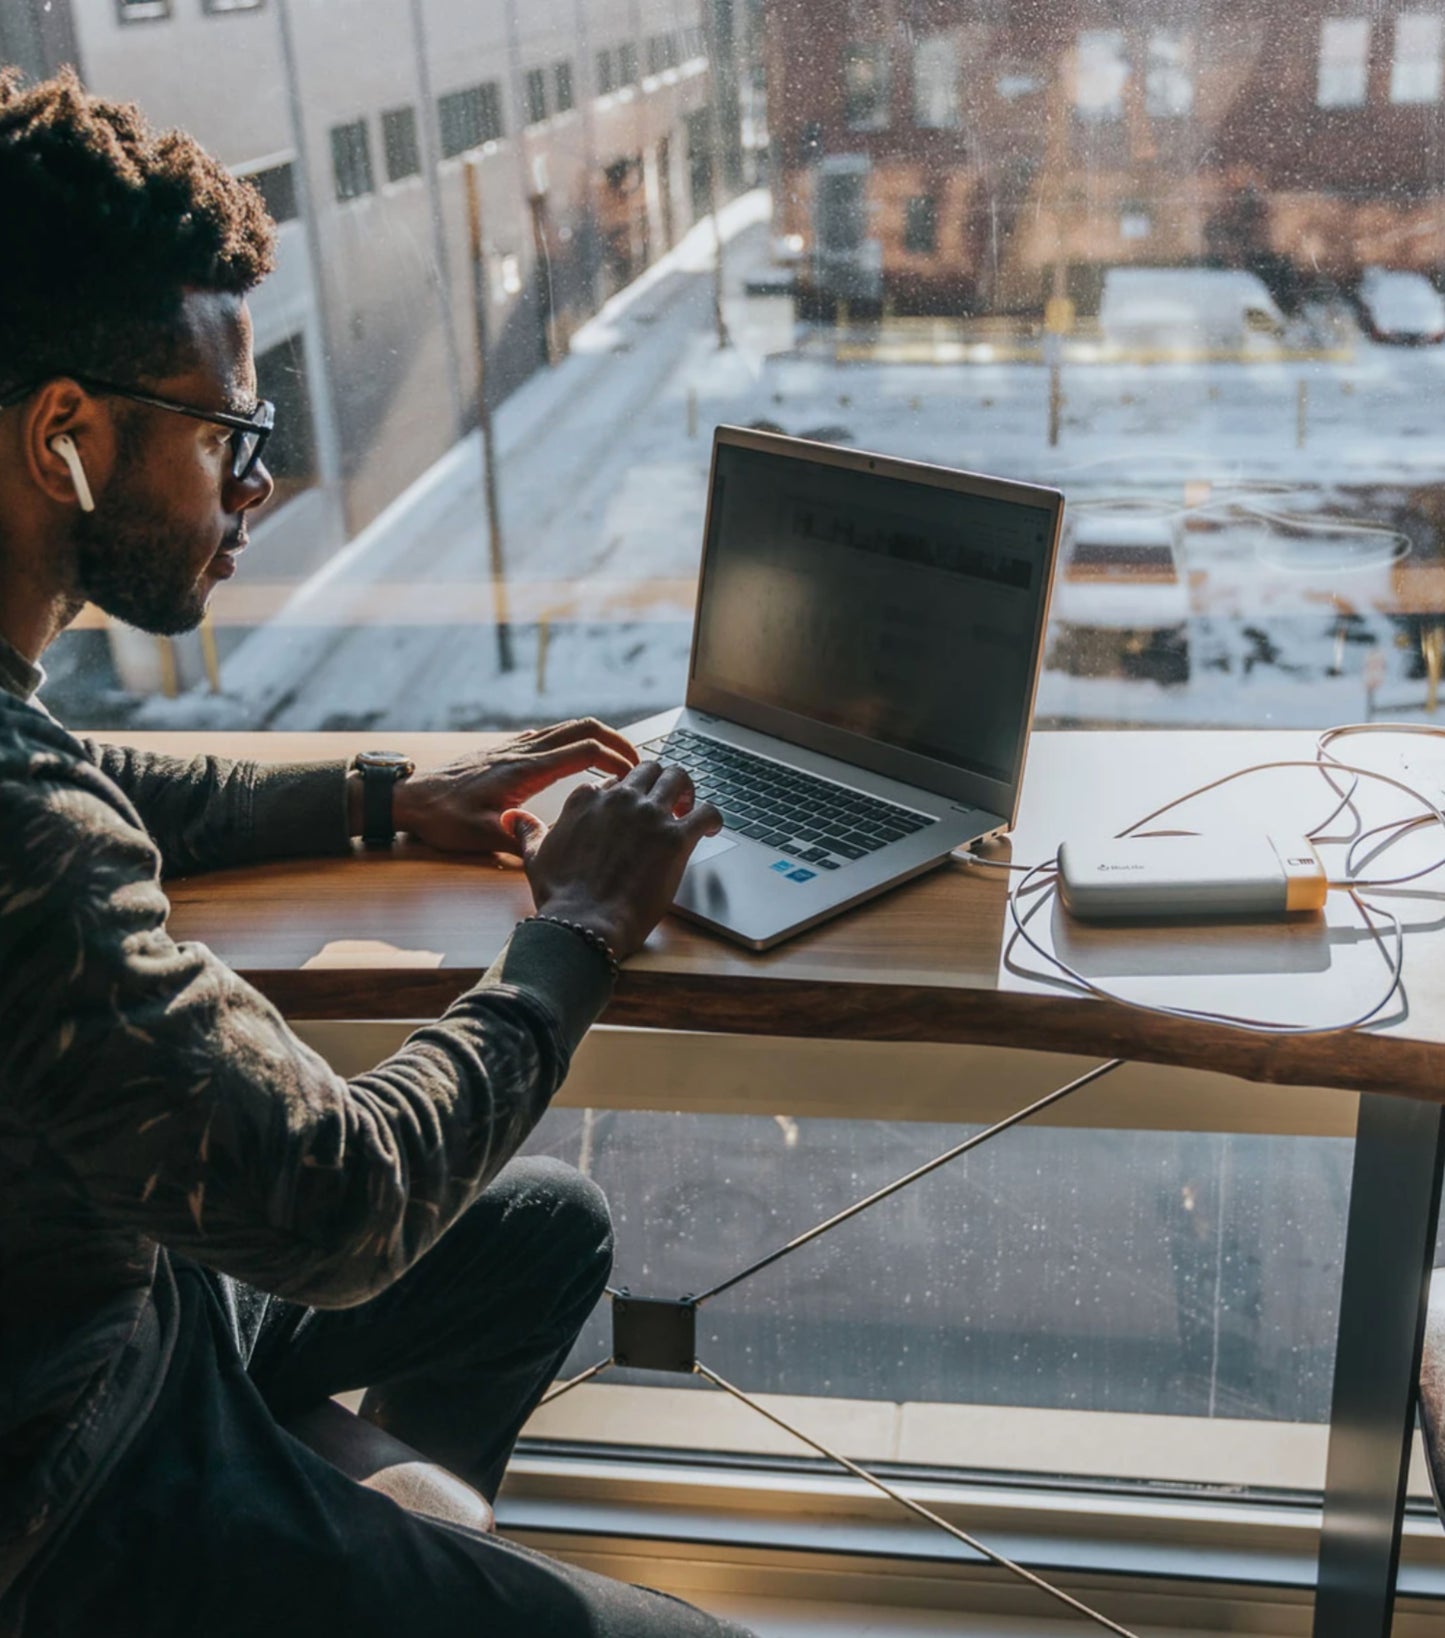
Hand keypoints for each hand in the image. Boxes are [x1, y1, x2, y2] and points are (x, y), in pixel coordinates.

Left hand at [388, 719, 637, 853]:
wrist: (410, 799)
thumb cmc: (443, 819)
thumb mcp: (482, 837)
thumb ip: (521, 842)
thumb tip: (556, 855)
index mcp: (525, 770)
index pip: (584, 749)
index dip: (616, 759)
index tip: (634, 776)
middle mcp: (524, 751)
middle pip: (583, 727)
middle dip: (617, 740)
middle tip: (638, 763)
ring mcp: (515, 747)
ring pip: (568, 727)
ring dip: (598, 737)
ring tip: (618, 761)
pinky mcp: (508, 750)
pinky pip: (552, 735)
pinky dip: (576, 741)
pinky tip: (579, 762)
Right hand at [504, 761, 722, 960]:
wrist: (583, 924)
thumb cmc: (560, 896)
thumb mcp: (535, 857)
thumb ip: (528, 832)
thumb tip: (512, 818)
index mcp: (586, 798)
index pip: (613, 781)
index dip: (625, 795)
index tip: (631, 809)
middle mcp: (619, 799)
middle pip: (649, 769)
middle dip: (659, 782)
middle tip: (667, 801)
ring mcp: (648, 815)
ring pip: (678, 777)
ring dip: (687, 789)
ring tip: (689, 806)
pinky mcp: (674, 838)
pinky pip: (706, 811)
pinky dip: (713, 816)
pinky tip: (712, 827)